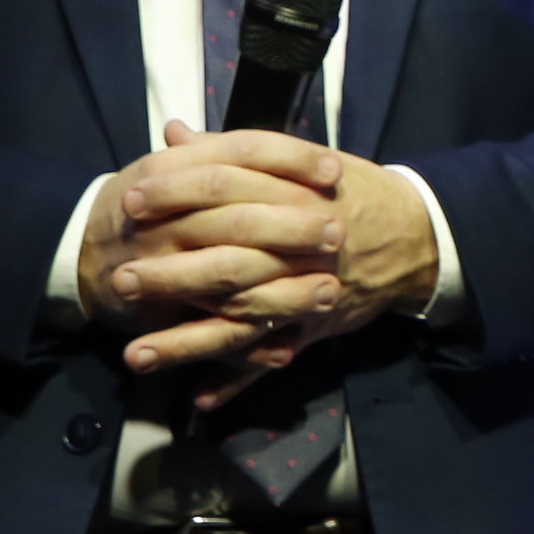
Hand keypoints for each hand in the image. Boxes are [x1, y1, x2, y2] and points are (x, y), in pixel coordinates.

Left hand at [94, 131, 442, 407]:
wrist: (413, 234)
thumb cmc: (347, 193)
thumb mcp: (296, 161)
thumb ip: (231, 150)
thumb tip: (173, 134)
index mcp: (292, 195)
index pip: (227, 189)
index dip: (176, 194)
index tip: (129, 200)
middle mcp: (298, 247)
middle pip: (229, 263)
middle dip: (172, 276)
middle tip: (119, 281)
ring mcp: (305, 293)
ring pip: (241, 322)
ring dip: (187, 343)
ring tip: (135, 356)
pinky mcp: (314, 328)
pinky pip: (272, 359)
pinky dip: (238, 381)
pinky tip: (200, 399)